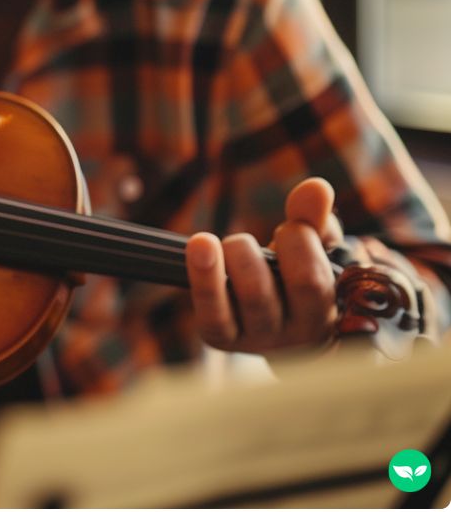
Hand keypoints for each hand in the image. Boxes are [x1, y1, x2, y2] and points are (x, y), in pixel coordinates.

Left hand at [184, 177, 364, 353]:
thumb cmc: (293, 279)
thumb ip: (314, 219)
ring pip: (250, 299)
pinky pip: (212, 315)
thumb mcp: (310, 249)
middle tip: (242, 240)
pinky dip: (203, 277)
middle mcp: (297, 332)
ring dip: (230, 259)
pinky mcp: (222, 339)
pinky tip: (200, 247)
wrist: (268, 326)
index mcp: (326, 309)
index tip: (290, 227)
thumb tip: (318, 187)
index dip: (300, 241)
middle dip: (259, 252)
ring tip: (211, 243)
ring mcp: (260, 339)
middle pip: (286, 289)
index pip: (314, 279)